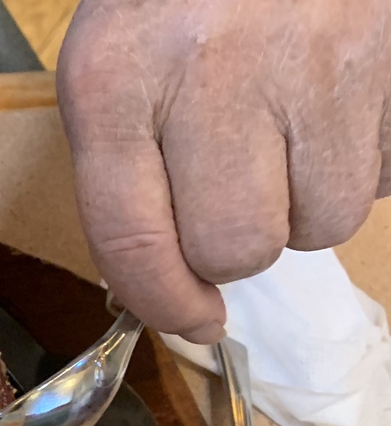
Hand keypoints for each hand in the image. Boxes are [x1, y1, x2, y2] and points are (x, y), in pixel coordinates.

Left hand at [58, 0, 390, 342]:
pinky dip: (359, 162)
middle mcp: (212, 69)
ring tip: (287, 133)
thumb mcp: (114, 68)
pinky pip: (383, 175)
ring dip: (306, 202)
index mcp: (116, 78)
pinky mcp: (390, 55)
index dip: (165, 303)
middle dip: (239, 245)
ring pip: (323, 222)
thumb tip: (169, 290)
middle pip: (238, 246)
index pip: (134, 241)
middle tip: (239, 194)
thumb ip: (125, 178)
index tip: (191, 318)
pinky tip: (330, 109)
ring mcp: (314, 56)